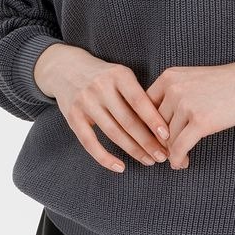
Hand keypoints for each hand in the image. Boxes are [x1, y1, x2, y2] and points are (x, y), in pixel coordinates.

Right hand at [34, 44, 170, 172]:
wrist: (66, 68)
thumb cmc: (104, 76)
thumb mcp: (121, 76)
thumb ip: (137, 95)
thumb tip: (161, 126)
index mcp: (118, 74)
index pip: (139, 100)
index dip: (154, 120)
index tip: (168, 136)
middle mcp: (101, 87)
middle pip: (128, 120)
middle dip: (147, 141)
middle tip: (163, 156)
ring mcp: (85, 102)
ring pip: (113, 132)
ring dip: (133, 150)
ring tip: (148, 161)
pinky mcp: (72, 116)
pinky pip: (90, 142)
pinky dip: (105, 157)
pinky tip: (120, 167)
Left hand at [145, 60, 234, 169]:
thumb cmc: (226, 82)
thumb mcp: (192, 80)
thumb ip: (173, 96)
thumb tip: (157, 126)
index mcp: (168, 77)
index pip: (144, 107)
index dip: (147, 127)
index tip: (153, 140)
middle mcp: (173, 88)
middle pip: (155, 125)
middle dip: (159, 143)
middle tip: (164, 155)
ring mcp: (186, 104)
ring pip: (167, 139)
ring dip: (170, 154)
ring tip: (177, 160)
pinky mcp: (201, 121)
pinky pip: (179, 147)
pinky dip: (177, 159)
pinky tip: (182, 163)